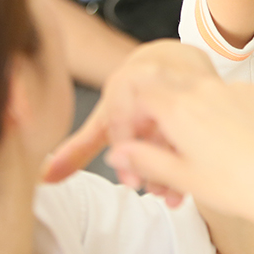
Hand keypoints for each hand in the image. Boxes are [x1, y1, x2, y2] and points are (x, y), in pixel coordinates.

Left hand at [42, 40, 216, 184]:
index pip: (122, 120)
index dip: (127, 156)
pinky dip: (202, 149)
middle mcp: (153, 75)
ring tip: (175, 191)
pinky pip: (209, 118)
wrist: (170, 59)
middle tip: (157, 194)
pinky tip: (196, 175)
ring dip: (181, 163)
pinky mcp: (210, 83)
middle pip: (157, 124)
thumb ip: (78, 149)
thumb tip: (43, 178)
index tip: (132, 186)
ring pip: (184, 124)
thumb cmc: (132, 95)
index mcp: (125, 82)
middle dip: (157, 167)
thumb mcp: (105, 121)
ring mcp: (183, 77)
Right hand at [105, 75, 253, 229]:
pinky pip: (236, 95)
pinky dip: (229, 112)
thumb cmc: (238, 188)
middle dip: (164, 110)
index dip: (135, 112)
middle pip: (170, 85)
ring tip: (212, 148)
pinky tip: (241, 143)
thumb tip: (117, 153)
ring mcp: (238, 88)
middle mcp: (206, 89)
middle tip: (173, 141)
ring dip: (198, 111)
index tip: (140, 132)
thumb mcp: (183, 178)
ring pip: (205, 90)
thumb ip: (145, 160)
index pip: (141, 92)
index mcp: (180, 108)